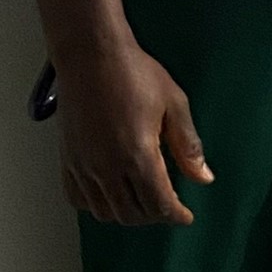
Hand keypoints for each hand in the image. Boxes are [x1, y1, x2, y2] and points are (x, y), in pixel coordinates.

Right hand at [53, 29, 212, 225]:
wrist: (91, 54)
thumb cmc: (135, 73)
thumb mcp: (174, 104)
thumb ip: (188, 146)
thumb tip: (203, 178)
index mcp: (138, 155)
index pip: (158, 204)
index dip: (175, 215)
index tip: (185, 216)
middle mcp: (107, 167)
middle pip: (132, 214)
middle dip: (154, 216)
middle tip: (167, 206)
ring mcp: (83, 166)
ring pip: (104, 212)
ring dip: (126, 214)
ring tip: (141, 202)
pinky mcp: (67, 159)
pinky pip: (78, 199)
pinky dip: (96, 205)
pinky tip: (109, 194)